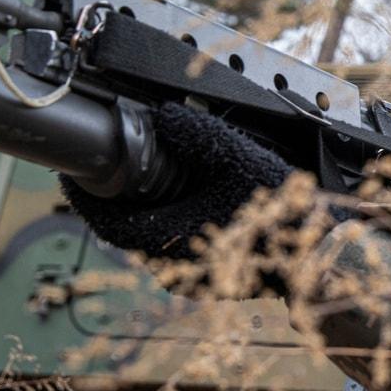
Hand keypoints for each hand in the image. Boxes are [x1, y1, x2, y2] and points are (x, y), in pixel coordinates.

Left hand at [60, 102, 291, 258]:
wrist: (318, 255)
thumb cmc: (282, 215)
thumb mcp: (239, 161)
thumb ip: (198, 137)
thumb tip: (163, 115)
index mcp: (172, 243)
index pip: (109, 221)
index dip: (84, 193)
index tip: (72, 166)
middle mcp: (172, 267)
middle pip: (125, 227)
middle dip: (112, 192)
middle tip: (106, 156)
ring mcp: (187, 275)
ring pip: (146, 236)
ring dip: (138, 204)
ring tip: (137, 168)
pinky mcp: (203, 274)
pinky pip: (168, 243)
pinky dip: (162, 216)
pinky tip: (174, 192)